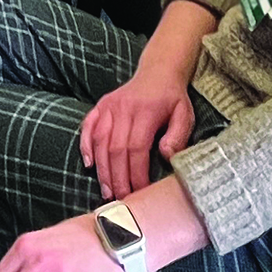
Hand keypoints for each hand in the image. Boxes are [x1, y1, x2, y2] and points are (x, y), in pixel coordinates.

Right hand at [80, 65, 196, 199]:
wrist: (158, 71)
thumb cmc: (172, 98)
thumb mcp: (185, 115)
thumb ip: (178, 136)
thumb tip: (166, 156)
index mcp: (146, 112)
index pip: (137, 149)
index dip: (136, 173)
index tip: (140, 192)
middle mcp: (123, 109)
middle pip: (116, 149)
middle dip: (117, 178)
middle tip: (121, 200)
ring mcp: (109, 106)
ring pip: (101, 142)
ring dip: (102, 169)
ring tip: (107, 191)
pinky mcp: (101, 106)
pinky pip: (88, 126)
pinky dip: (86, 145)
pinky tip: (89, 164)